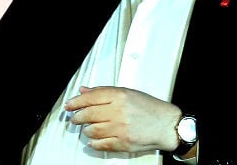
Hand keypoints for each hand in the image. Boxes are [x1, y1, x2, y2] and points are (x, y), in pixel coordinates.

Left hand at [64, 86, 179, 152]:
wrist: (167, 125)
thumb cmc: (150, 108)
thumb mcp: (128, 93)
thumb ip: (104, 92)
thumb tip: (84, 91)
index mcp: (119, 96)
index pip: (90, 98)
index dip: (76, 102)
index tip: (69, 105)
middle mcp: (119, 112)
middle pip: (88, 114)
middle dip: (77, 117)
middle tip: (74, 118)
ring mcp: (120, 129)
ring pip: (92, 130)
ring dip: (86, 130)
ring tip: (87, 128)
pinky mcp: (123, 143)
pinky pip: (101, 144)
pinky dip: (94, 143)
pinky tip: (94, 140)